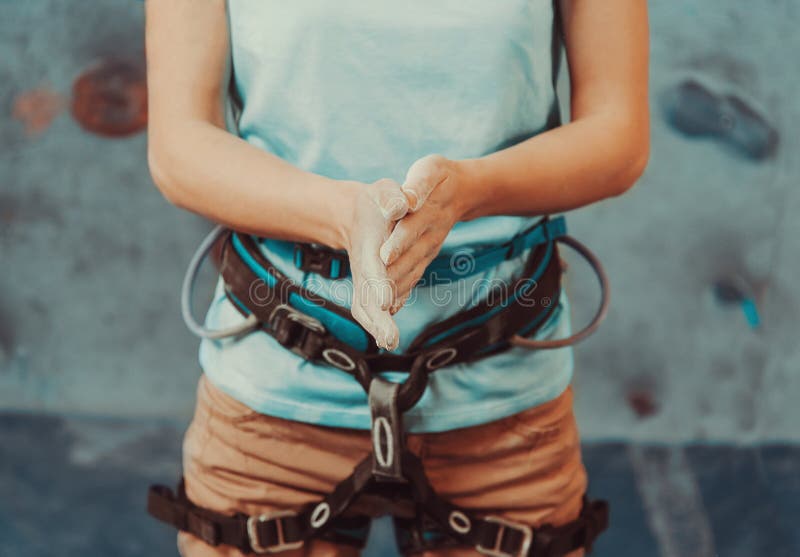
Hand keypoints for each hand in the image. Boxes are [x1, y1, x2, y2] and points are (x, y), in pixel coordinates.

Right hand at [343, 179, 408, 349]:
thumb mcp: (386, 192)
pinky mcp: (371, 288)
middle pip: (366, 297)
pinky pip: (372, 309)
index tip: (384, 302)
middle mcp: (365, 269)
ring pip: (366, 309)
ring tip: (390, 342)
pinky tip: (390, 336)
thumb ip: (393, 198)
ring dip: (377, 327)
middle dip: (376, 319)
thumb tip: (404, 205)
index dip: (378, 285)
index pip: (372, 269)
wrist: (358, 214)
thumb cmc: (377, 202)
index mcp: (369, 248)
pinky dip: (379, 323)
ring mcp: (366, 281)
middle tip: (389, 339)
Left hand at [379, 155, 464, 313]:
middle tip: (376, 292)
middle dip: (394, 275)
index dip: (398, 242)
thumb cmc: (440, 178)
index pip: (410, 228)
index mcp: (428, 211)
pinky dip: (403, 291)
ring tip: (378, 307)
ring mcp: (430, 247)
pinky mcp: (427, 256)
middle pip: (410, 257)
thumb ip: (418, 185)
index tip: (383, 257)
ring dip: (397, 288)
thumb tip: (406, 200)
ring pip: (413, 270)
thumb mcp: (431, 170)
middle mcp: (431, 234)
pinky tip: (389, 308)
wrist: (463, 191)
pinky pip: (415, 275)